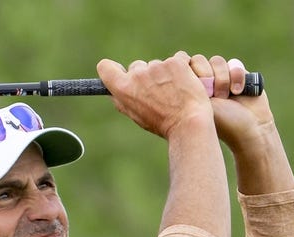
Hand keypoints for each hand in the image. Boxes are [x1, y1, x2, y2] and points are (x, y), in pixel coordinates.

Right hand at [97, 51, 212, 138]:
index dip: (112, 68)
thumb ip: (122, 100)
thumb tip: (113, 91)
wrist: (188, 122)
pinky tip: (186, 82)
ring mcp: (157, 66)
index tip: (118, 71)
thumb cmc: (162, 122)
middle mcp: (137, 75)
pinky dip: (182, 68)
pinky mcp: (175, 62)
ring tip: (175, 91)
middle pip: (137, 66)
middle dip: (145, 75)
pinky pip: (178, 58)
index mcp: (123, 89)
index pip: (105, 68)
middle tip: (158, 92)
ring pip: (158, 64)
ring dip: (165, 73)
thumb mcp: (136, 115)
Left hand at [187, 54, 277, 154]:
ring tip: (226, 96)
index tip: (196, 91)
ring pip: (217, 61)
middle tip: (212, 95)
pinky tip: (238, 91)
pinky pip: (234, 64)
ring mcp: (221, 77)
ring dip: (222, 78)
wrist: (248, 128)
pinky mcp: (238, 74)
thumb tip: (175, 67)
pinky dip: (237, 76)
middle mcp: (203, 81)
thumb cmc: (219, 122)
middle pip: (199, 60)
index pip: (183, 67)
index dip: (190, 74)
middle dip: (207, 77)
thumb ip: (187, 87)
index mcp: (189, 89)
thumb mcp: (197, 106)